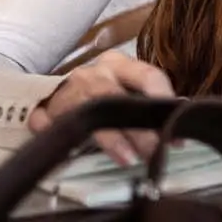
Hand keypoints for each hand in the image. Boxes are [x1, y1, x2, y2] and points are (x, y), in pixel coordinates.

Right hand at [28, 50, 175, 165]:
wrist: (49, 92)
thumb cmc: (100, 93)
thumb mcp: (125, 90)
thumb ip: (147, 103)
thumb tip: (180, 118)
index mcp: (118, 64)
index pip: (148, 76)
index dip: (165, 102)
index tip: (177, 133)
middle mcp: (93, 73)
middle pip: (117, 96)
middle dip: (137, 127)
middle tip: (154, 151)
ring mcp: (66, 91)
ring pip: (87, 110)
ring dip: (109, 136)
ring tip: (127, 158)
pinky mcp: (41, 110)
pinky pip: (43, 121)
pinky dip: (57, 132)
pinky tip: (71, 150)